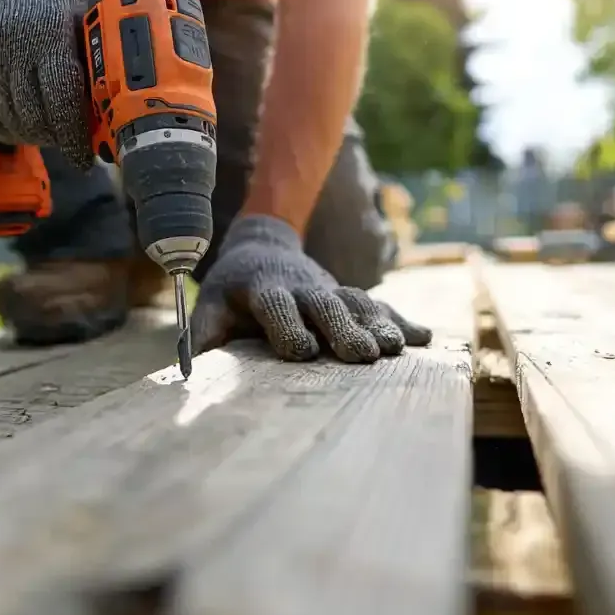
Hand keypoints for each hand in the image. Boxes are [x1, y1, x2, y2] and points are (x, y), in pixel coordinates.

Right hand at [0, 0, 94, 169]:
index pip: (62, 101)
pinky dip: (3, 123)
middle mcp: (8, 45)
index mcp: (48, 33)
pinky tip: (17, 113)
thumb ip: (94, 61)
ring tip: (43, 127)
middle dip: (53, 138)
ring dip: (28, 134)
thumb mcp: (80, 16)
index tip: (84, 158)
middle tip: (66, 139)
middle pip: (33, 120)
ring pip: (6, 124)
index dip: (73, 137)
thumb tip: (116, 114)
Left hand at [189, 215, 431, 361]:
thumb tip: (191, 368)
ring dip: (376, 324)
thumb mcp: (211, 304)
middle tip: (361, 355)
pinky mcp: (348, 295)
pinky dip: (401, 321)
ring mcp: (329, 287)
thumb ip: (203, 333)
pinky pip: (378, 306)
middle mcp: (300, 286)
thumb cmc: (232, 288)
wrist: (262, 246)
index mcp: (263, 288)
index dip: (287, 326)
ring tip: (394, 350)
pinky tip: (424, 340)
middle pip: (323, 303)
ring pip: (356, 302)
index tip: (301, 352)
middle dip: (342, 327)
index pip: (275, 304)